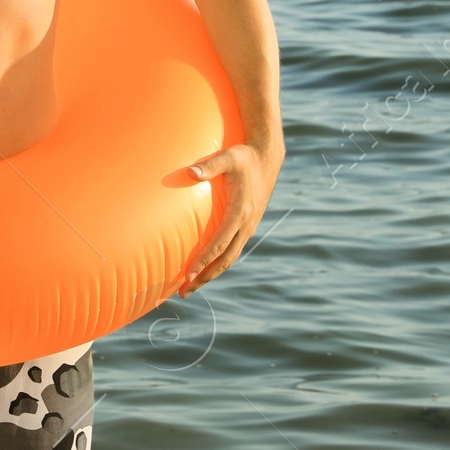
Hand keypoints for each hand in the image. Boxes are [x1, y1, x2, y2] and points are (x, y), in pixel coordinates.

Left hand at [178, 140, 280, 294]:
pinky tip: (205, 267)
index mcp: (240, 212)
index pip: (219, 243)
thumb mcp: (228, 157)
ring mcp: (248, 227)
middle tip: (182, 292)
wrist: (267, 159)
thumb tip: (190, 172)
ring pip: (229, 259)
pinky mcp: (247, 226)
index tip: (187, 275)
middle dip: (204, 277)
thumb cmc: (244, 157)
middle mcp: (246, 225)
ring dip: (211, 274)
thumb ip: (209, 166)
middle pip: (224, 260)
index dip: (203, 261)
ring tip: (190, 288)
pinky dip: (219, 263)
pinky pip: (232, 250)